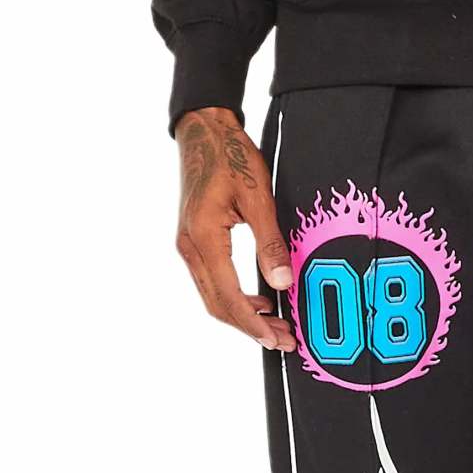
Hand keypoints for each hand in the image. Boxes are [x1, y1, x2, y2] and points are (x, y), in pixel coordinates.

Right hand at [175, 106, 295, 350]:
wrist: (204, 132)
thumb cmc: (231, 157)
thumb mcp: (258, 198)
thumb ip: (270, 242)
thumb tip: (283, 281)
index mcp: (204, 240)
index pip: (228, 298)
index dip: (253, 324)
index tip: (276, 339)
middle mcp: (190, 248)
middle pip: (217, 305)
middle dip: (250, 327)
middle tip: (283, 340)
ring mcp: (189, 246)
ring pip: (213, 296)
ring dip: (242, 315)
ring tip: (275, 324)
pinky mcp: (194, 241)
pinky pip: (212, 280)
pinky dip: (234, 297)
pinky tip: (259, 298)